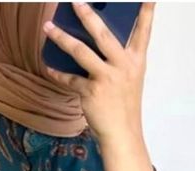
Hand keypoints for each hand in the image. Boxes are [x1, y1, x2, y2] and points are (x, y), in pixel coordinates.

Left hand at [42, 2, 155, 145]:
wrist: (122, 133)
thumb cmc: (124, 105)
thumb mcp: (130, 78)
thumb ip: (119, 59)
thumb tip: (95, 43)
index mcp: (136, 60)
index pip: (143, 30)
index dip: (145, 10)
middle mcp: (123, 65)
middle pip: (103, 34)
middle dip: (87, 16)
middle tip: (75, 2)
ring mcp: (106, 78)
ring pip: (81, 52)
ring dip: (62, 38)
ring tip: (48, 28)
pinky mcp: (91, 92)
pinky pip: (69, 79)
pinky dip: (57, 73)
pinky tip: (49, 67)